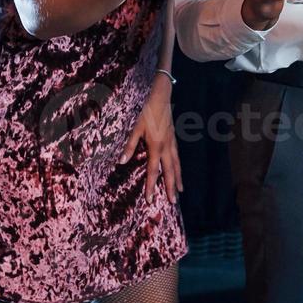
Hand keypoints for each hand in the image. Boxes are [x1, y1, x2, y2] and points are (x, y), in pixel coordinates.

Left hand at [121, 75, 182, 202]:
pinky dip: (179, 168)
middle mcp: (166, 148)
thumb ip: (130, 147)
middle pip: (169, 172)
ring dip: (178, 180)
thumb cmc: (147, 114)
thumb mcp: (135, 129)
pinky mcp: (174, 140)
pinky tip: (179, 173)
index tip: (150, 199)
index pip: (153, 171)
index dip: (151, 186)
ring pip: (177, 166)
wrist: (161, 100)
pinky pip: (178, 158)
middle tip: (172, 203)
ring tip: (180, 192)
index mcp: (155, 147)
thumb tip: (122, 162)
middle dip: (170, 188)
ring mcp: (172, 144)